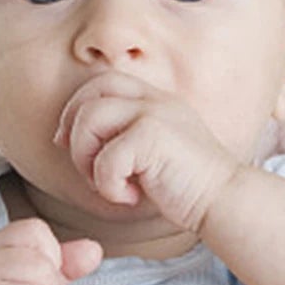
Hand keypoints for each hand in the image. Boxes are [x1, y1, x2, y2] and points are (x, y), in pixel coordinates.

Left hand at [54, 71, 240, 232]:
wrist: (223, 201)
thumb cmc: (180, 184)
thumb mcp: (145, 151)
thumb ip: (113, 136)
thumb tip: (61, 137)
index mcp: (153, 100)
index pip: (100, 83)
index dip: (74, 111)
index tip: (68, 144)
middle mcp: (154, 100)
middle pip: (89, 96)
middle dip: (74, 134)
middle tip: (87, 168)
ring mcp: (156, 114)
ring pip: (90, 120)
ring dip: (86, 159)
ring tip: (109, 183)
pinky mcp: (155, 137)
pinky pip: (107, 158)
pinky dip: (109, 185)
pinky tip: (130, 196)